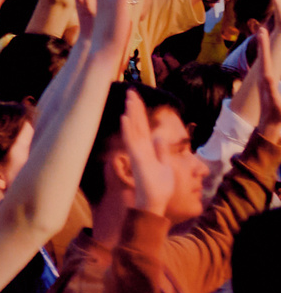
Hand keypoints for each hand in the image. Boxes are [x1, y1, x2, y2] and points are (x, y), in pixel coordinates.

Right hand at [116, 86, 177, 215]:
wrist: (156, 201)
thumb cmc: (160, 187)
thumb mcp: (166, 166)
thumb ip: (162, 152)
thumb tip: (160, 138)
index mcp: (147, 148)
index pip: (143, 126)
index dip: (140, 112)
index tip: (137, 98)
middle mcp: (140, 147)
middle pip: (137, 123)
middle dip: (135, 107)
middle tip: (131, 90)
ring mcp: (137, 152)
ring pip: (134, 128)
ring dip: (132, 113)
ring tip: (130, 98)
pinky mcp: (137, 158)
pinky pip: (131, 141)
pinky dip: (128, 129)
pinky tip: (125, 117)